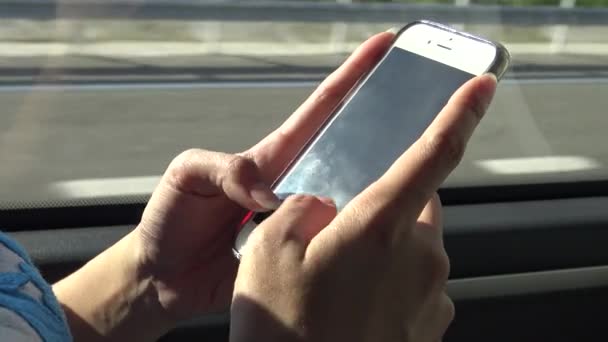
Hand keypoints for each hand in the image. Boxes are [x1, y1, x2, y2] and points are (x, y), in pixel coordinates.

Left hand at [131, 32, 396, 323]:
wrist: (163, 277)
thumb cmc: (170, 221)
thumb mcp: (187, 175)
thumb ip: (224, 169)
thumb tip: (269, 194)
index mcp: (270, 158)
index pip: (320, 109)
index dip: (351, 76)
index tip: (381, 48)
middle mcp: (293, 185)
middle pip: (347, 148)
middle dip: (384, 122)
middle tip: (422, 103)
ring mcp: (299, 220)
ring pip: (348, 197)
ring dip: (380, 185)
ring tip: (420, 170)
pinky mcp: (298, 255)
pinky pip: (331, 242)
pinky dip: (355, 237)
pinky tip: (379, 234)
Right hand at [230, 74, 496, 340]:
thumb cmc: (285, 330)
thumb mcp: (269, 250)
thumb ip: (301, 208)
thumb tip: (322, 202)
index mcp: (381, 227)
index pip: (432, 155)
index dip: (460, 114)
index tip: (481, 86)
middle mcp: (420, 259)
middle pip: (417, 205)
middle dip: (385, 204)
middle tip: (339, 229)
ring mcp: (430, 296)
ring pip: (415, 247)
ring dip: (382, 248)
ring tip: (335, 279)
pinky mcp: (429, 325)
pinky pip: (415, 284)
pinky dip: (389, 282)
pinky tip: (350, 304)